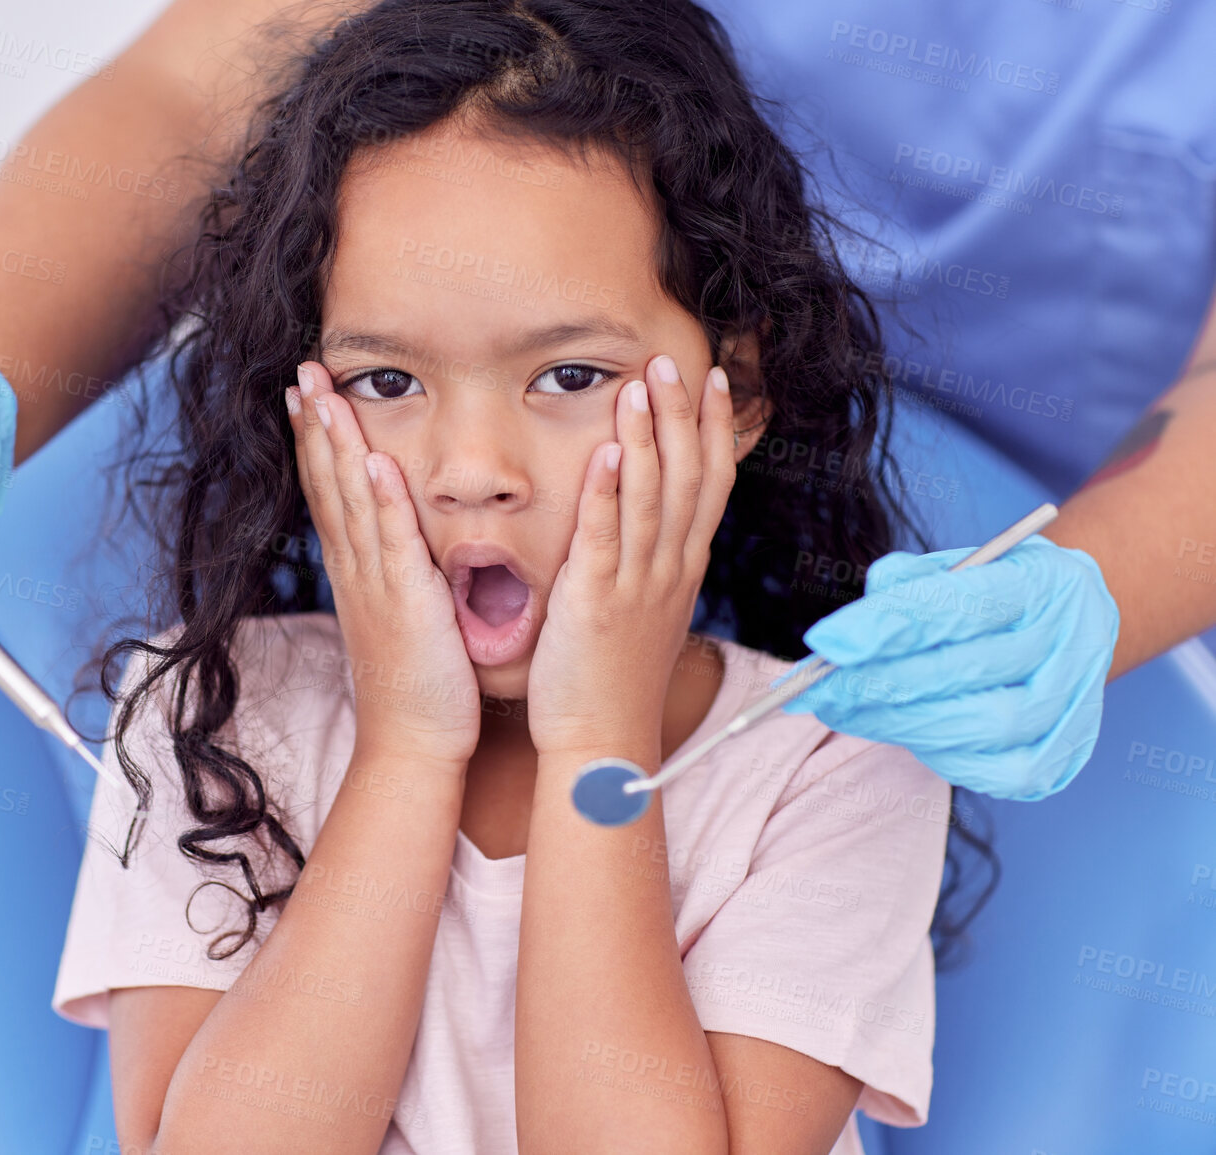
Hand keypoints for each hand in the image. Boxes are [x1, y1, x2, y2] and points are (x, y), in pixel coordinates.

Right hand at [288, 362, 481, 768]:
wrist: (414, 743)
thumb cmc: (420, 685)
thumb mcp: (403, 616)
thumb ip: (401, 574)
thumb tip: (405, 544)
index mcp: (357, 571)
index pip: (329, 490)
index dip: (315, 439)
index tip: (305, 392)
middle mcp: (356, 570)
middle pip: (328, 482)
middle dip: (315, 423)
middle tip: (301, 370)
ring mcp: (375, 585)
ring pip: (350, 501)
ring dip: (336, 444)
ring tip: (323, 393)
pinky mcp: (406, 603)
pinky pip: (391, 543)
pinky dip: (380, 501)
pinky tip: (374, 460)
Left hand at [527, 355, 736, 763]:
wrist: (601, 738)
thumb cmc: (614, 675)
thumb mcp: (647, 607)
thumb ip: (652, 560)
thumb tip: (654, 522)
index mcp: (683, 567)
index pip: (709, 483)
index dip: (713, 428)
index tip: (713, 379)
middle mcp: (670, 569)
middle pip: (685, 478)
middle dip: (680, 415)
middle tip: (670, 360)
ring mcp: (636, 585)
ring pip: (649, 498)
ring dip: (644, 438)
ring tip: (638, 386)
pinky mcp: (596, 602)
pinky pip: (605, 539)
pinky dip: (606, 494)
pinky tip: (605, 453)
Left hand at [780, 536, 1118, 799]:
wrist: (1067, 631)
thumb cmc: (995, 595)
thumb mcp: (958, 566)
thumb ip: (906, 583)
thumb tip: (849, 632)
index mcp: (1048, 582)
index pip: (965, 604)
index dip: (890, 624)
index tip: (826, 641)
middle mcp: (1076, 644)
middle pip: (968, 670)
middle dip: (878, 681)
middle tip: (815, 688)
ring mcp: (1074, 708)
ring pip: (980, 725)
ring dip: (898, 720)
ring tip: (840, 708)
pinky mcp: (1059, 760)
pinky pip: (991, 772)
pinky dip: (934, 753)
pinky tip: (894, 728)